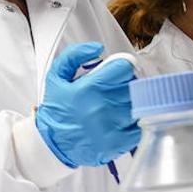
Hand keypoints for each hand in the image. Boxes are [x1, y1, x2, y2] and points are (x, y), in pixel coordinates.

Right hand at [35, 42, 138, 167]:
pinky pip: (140, 126)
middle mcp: (101, 107)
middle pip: (134, 84)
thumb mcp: (56, 76)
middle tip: (116, 88)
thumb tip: (98, 48)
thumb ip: (74, 55)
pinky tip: (122, 120)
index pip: (124, 67)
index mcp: (87, 88)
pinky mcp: (118, 143)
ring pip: (139, 104)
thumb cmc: (57, 109)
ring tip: (118, 104)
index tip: (118, 71)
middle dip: (127, 83)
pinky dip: (134, 122)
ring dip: (132, 102)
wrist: (53, 143)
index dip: (122, 66)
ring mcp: (111, 126)